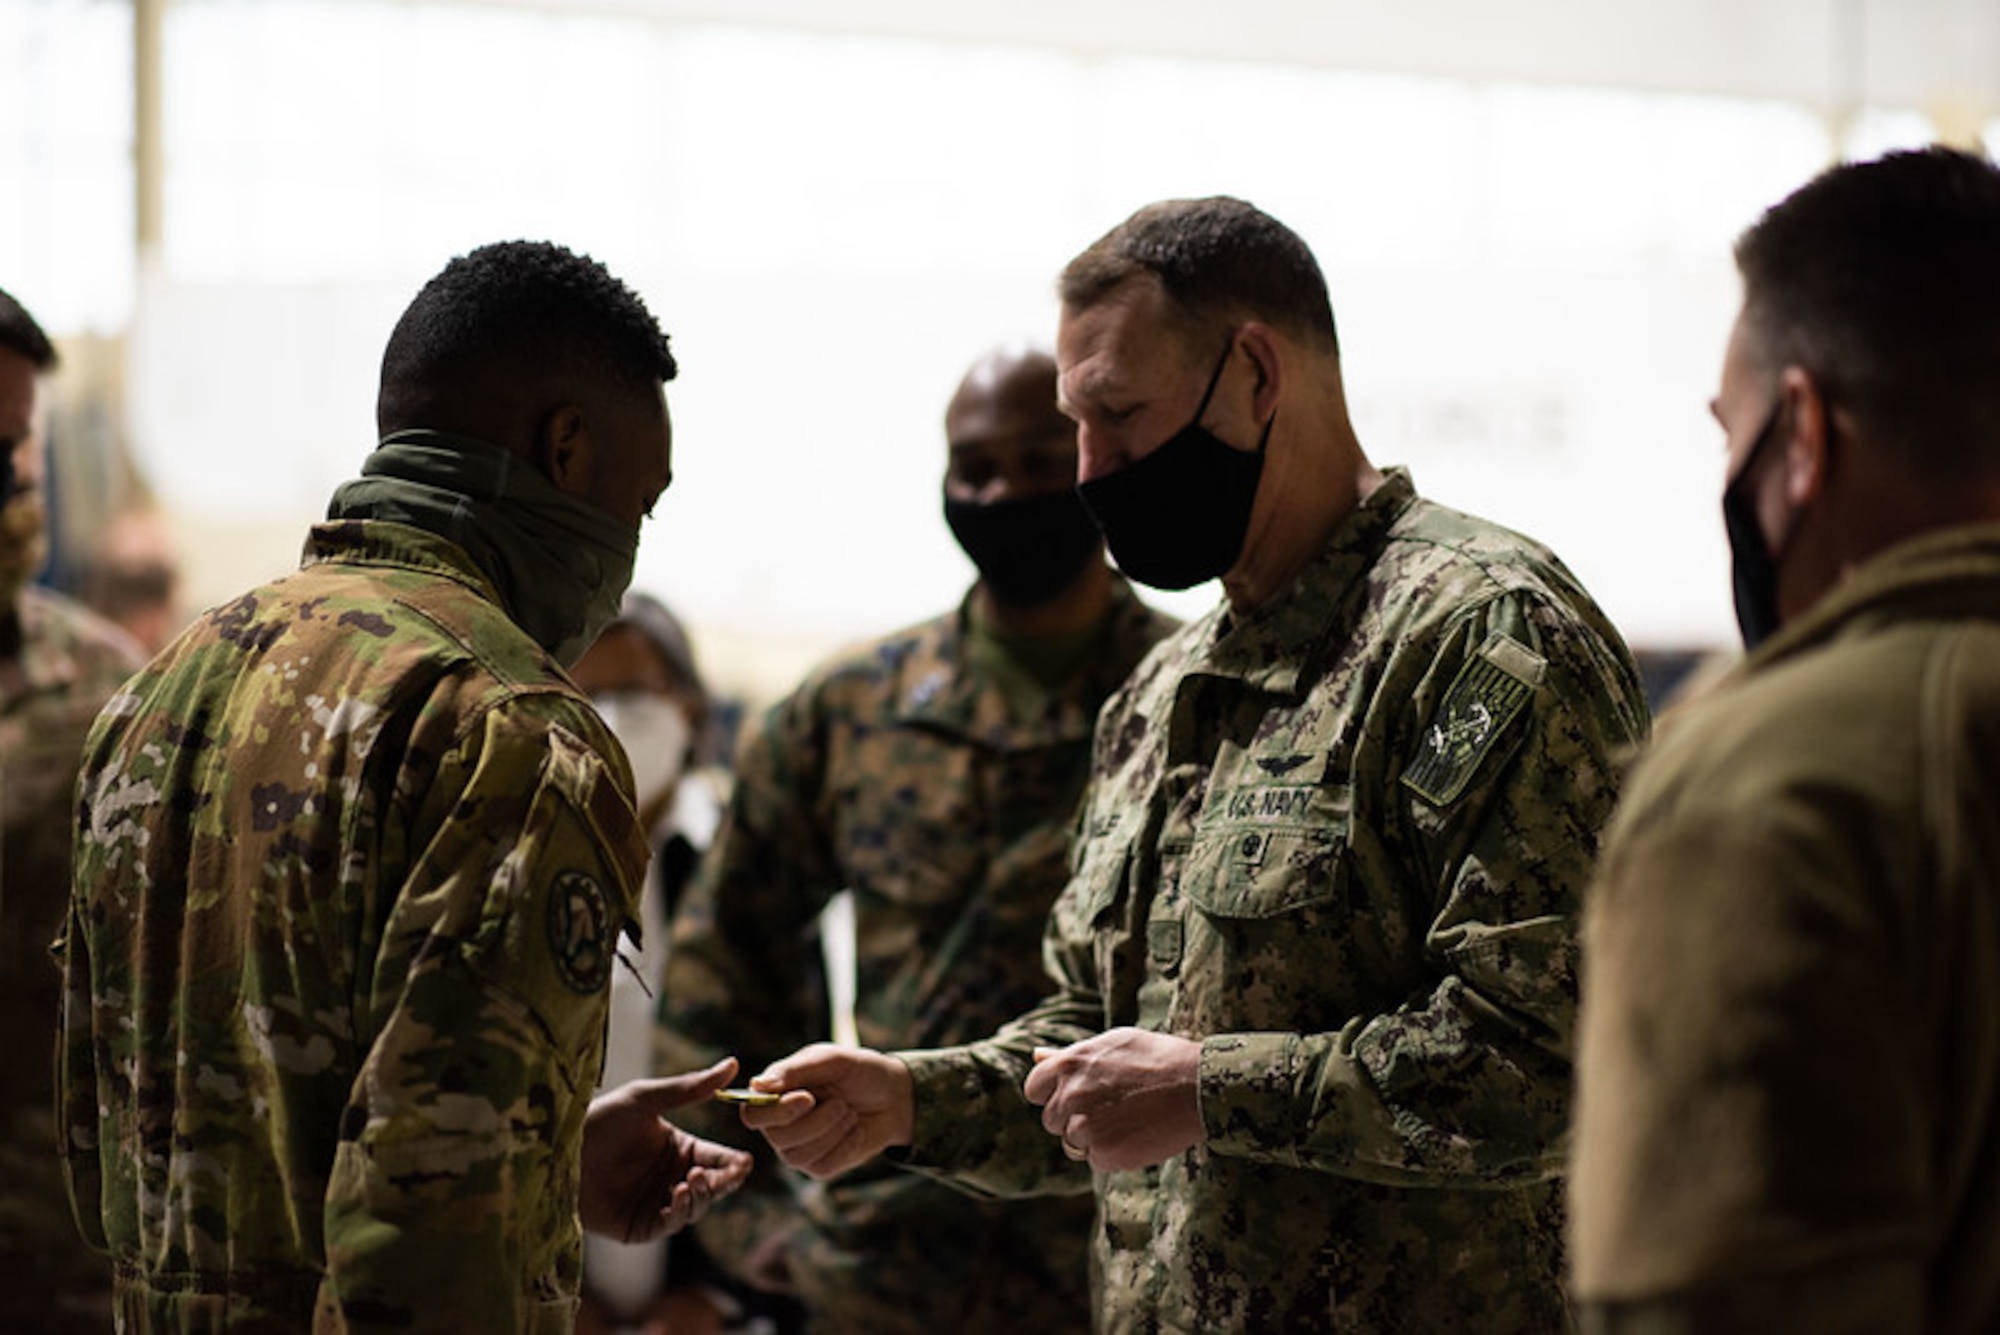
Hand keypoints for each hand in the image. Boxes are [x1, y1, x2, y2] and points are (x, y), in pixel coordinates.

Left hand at [580, 1058, 753, 1241]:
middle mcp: (671, 1178)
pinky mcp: (638, 1227)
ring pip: (695, 1208)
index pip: (718, 1159)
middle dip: (722, 1182)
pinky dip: (679, 1212)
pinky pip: (669, 1224)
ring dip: (701, 1195)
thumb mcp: (646, 1098)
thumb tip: (733, 1064)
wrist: (557, 1151)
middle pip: (712, 1187)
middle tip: (726, 1174)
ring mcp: (656, 1204)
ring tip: (692, 1179)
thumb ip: (690, 1087)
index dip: (733, 1163)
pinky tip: (678, 1193)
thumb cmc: (600, 1118)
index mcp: (680, 1149)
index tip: (744, 1162)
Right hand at [736, 1043, 914, 1178]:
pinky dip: (845, 1146)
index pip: (753, 1113)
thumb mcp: (832, 1060)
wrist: (894, 1096)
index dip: (776, 1111)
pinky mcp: (820, 1166)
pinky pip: (822, 1167)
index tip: (808, 1098)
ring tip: (850, 1113)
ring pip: (796, 1156)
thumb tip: (757, 1085)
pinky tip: (856, 1130)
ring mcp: (798, 1148)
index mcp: (776, 1094)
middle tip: (842, 1104)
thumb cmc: (859, 1071)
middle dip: (815, 1122)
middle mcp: (780, 1124)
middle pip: (776, 1137)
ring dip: (832, 1133)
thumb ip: (795, 1069)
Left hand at [1021, 1027, 1203, 1171]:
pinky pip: (1096, 1160)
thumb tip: (1035, 1055)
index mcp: (1069, 1064)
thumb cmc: (1158, 1059)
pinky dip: (1113, 1154)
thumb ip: (1069, 1055)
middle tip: (1111, 1108)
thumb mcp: (1112, 1044)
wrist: (1198, 1086)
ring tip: (1127, 1119)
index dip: (1052, 1094)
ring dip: (1093, 1138)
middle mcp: (1071, 1095)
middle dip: (1073, 1118)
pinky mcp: (1105, 1154)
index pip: (1033, 1089)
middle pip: (1052, 1120)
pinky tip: (1137, 1134)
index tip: (1074, 1097)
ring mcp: (1086, 1127)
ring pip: (1072, 1143)